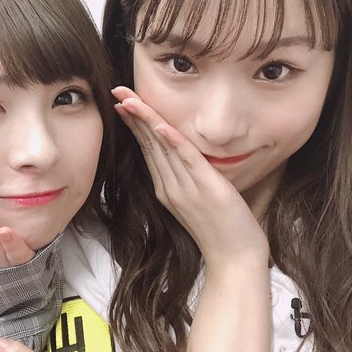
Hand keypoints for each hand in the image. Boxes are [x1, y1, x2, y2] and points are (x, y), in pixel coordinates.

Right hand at [112, 87, 268, 268]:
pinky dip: (173, 141)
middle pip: (149, 143)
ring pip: (161, 147)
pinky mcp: (206, 188)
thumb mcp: (197, 202)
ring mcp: (186, 188)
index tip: (124, 104)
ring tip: (130, 99)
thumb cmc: (220, 231)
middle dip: (134, 115)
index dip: (135, 124)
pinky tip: (162, 125)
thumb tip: (182, 159)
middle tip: (117, 91)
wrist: (234, 260)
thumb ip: (186, 180)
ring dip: (146, 120)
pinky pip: (187, 160)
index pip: (147, 149)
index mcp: (166, 189)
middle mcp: (170, 187)